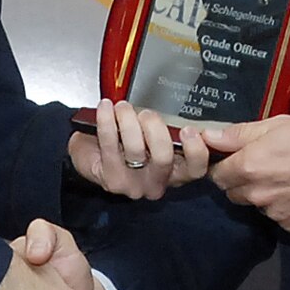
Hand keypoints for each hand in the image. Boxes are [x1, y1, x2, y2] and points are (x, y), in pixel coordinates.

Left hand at [67, 100, 204, 198]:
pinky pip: (110, 145)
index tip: (189, 129)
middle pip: (164, 157)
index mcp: (177, 170)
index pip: (197, 167)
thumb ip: (168, 125)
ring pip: (135, 150)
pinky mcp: (112, 180)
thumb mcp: (152, 133)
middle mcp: (158, 181)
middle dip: (154, 128)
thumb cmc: (126, 141)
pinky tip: (105, 108)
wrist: (91, 154)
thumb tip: (174, 104)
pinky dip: (107, 121)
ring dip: (127, 121)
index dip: (197, 150)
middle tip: (145, 114)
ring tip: (122, 107)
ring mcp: (134, 184)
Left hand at [203, 114, 289, 232]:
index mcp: (250, 166)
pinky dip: (283, 207)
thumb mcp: (281, 124)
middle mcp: (258, 194)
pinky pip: (277, 217)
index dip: (223, 165)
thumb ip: (240, 133)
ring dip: (263, 195)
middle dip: (241, 181)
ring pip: (255, 205)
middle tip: (264, 165)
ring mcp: (276, 213)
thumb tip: (208, 136)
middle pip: (233, 193)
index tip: (235, 159)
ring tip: (287, 178)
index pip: (216, 174)